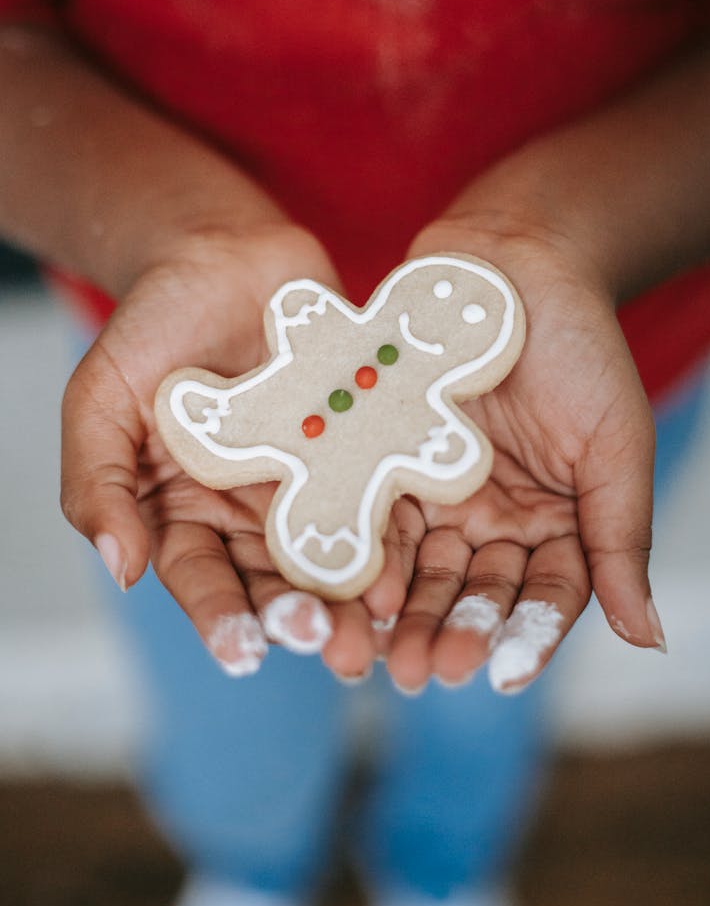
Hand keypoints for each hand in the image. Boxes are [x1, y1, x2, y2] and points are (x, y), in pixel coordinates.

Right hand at [60, 222, 408, 679]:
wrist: (225, 253)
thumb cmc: (152, 323)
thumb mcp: (101, 399)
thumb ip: (98, 483)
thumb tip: (120, 569)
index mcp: (183, 513)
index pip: (201, 579)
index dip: (219, 616)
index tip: (242, 652)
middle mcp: (250, 512)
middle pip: (274, 581)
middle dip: (297, 618)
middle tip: (323, 643)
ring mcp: (310, 482)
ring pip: (334, 551)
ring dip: (356, 593)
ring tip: (377, 626)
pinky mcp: (359, 449)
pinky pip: (380, 495)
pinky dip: (397, 530)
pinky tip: (415, 559)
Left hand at [384, 219, 665, 694]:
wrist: (513, 266)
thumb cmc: (581, 350)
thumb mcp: (615, 447)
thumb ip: (621, 541)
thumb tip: (650, 639)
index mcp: (557, 523)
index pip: (546, 595)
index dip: (526, 634)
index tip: (502, 674)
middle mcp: (495, 520)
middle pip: (474, 591)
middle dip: (451, 631)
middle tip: (427, 671)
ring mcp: (439, 494)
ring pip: (421, 568)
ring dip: (404, 611)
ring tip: (384, 651)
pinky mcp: (387, 462)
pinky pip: (374, 515)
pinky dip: (366, 553)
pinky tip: (354, 585)